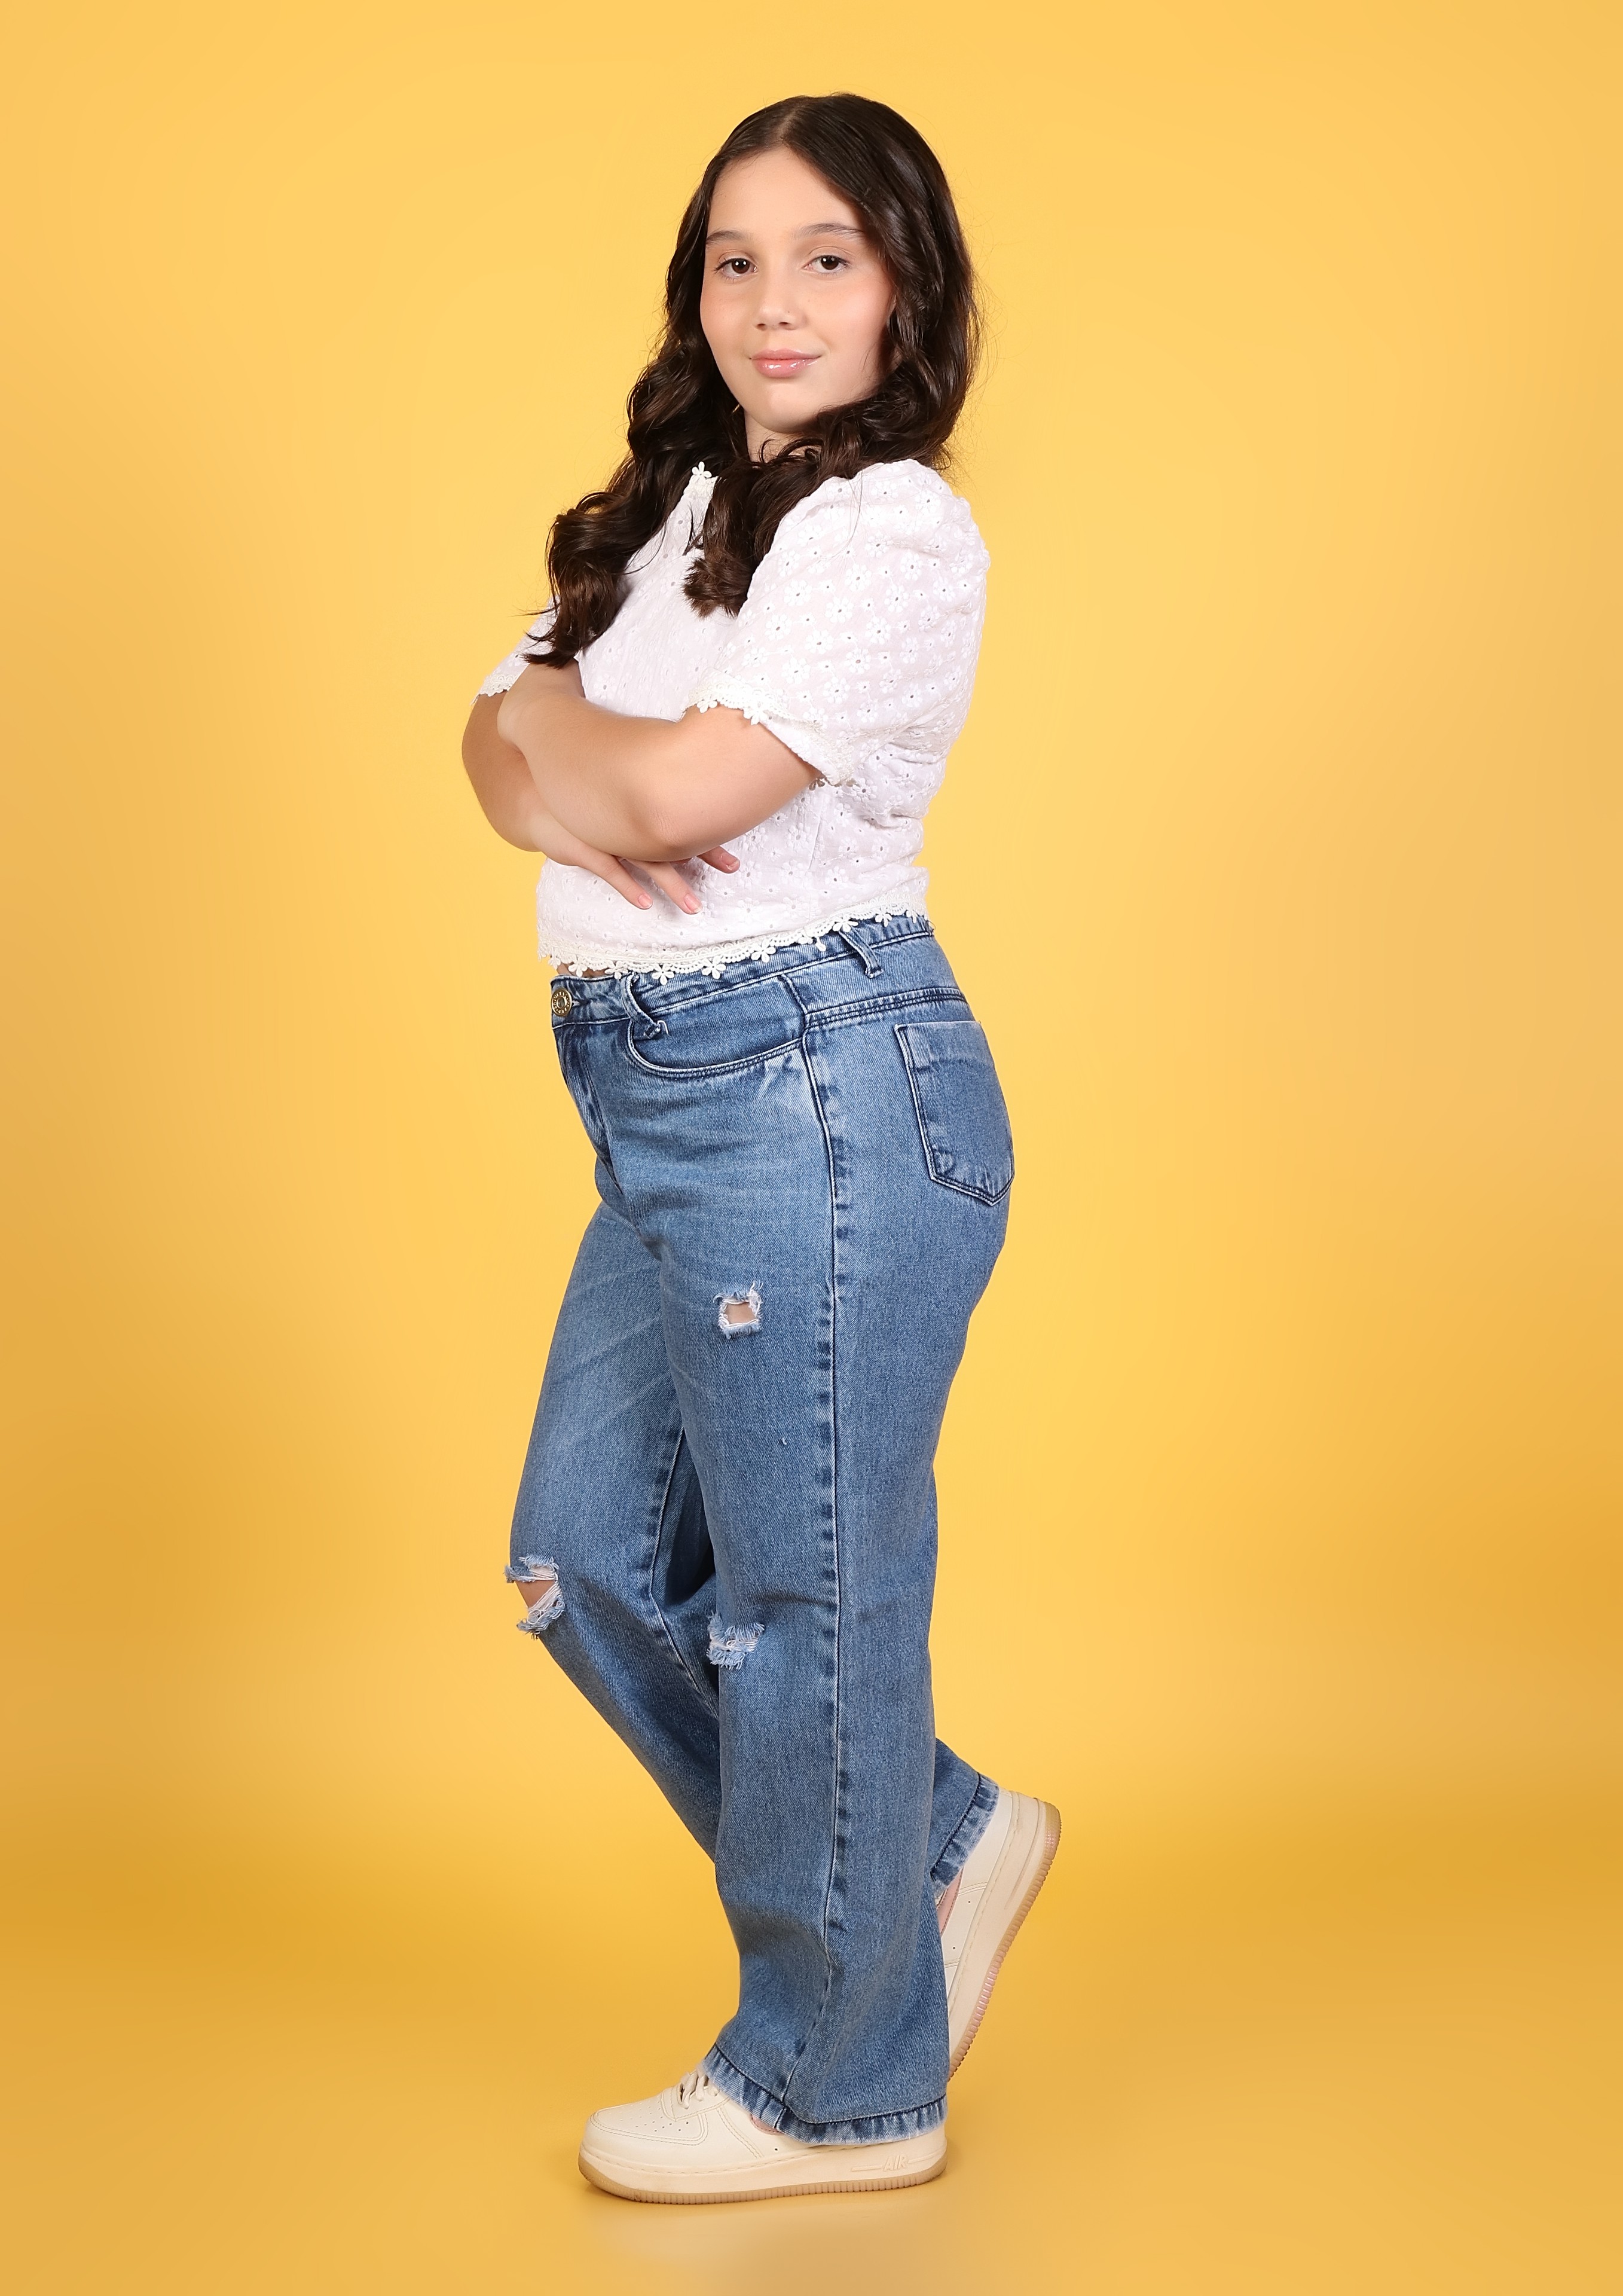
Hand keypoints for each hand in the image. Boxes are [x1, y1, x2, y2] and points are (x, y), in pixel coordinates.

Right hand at [527, 795, 738, 913]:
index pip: (685, 818)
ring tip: (694, 907)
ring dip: (673, 884)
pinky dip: (628, 887)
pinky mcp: (586, 847)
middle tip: (732, 868)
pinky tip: (646, 904)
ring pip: (648, 861)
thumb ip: (647, 800)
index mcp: (641, 804)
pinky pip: (611, 870)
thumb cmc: (582, 795)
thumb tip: (683, 806)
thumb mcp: (617, 793)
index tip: (735, 856)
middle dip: (706, 854)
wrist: (535, 794)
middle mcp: (630, 819)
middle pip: (676, 837)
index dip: (712, 835)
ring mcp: (609, 834)